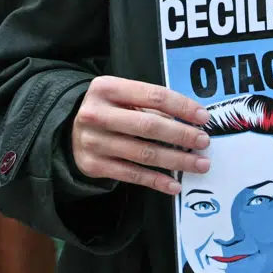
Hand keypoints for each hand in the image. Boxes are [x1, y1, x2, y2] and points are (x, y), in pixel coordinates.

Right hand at [71, 76, 210, 194]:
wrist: (69, 130)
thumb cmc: (108, 110)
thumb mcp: (122, 97)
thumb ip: (150, 105)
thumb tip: (191, 121)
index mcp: (107, 88)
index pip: (153, 96)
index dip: (182, 107)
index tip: (203, 118)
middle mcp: (97, 114)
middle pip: (149, 126)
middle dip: (182, 135)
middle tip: (203, 142)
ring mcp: (93, 141)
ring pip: (143, 153)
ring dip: (176, 160)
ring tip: (199, 164)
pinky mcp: (93, 165)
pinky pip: (131, 174)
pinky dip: (156, 180)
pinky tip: (174, 184)